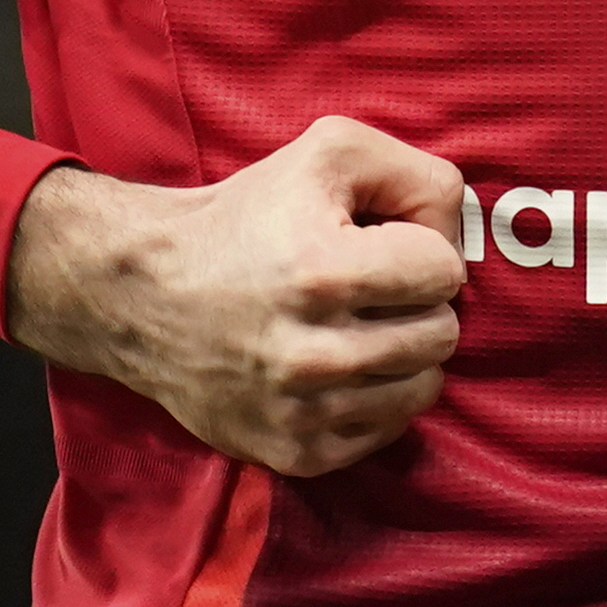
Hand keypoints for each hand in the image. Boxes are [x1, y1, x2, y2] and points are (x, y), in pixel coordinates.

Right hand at [6, 116, 469, 477]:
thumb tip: (461, 233)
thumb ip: (416, 174)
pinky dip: (376, 397)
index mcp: (322, 273)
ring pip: (424, 388)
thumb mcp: (330, 152)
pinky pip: (388, 430)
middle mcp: (313, 354)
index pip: (444, 271)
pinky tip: (339, 366)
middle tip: (367, 288)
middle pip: (441, 335)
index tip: (379, 243)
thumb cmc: (248, 216)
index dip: (419, 248)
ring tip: (356, 325)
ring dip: (402, 353)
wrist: (146, 294)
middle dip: (415, 303)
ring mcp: (303, 413)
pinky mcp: (295, 454)